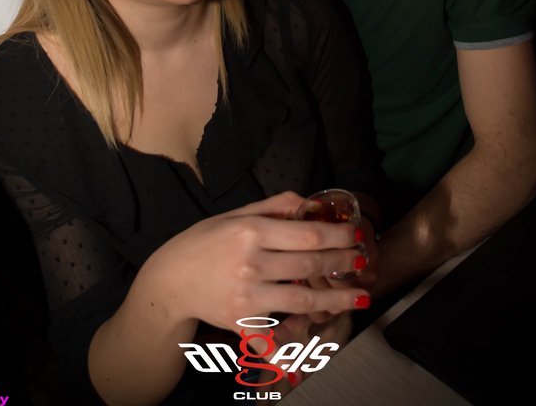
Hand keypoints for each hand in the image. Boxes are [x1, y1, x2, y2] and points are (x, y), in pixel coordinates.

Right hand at [142, 192, 369, 332]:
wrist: (171, 280)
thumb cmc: (205, 242)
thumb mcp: (235, 214)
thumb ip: (273, 206)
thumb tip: (308, 201)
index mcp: (251, 231)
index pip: (307, 234)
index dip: (338, 234)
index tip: (356, 233)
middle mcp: (251, 264)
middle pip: (310, 266)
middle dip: (342, 263)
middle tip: (363, 261)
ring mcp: (247, 297)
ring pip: (303, 302)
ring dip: (336, 300)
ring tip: (361, 297)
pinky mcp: (242, 324)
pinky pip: (278, 332)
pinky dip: (300, 334)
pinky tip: (320, 331)